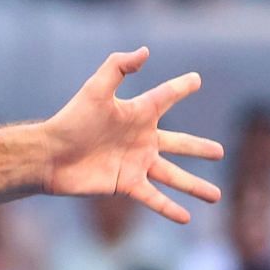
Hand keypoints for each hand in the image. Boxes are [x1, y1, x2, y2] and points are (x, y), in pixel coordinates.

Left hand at [42, 47, 224, 222]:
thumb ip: (118, 67)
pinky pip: (153, 198)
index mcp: (137, 115)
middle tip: (220, 152)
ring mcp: (136, 164)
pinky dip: (170, 208)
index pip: (166, 98)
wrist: (49, 155)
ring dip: (195, 186)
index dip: (180, 88)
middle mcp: (141, 140)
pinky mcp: (126, 184)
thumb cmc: (72, 120)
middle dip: (199, 148)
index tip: (196, 80)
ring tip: (216, 196)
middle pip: (179, 144)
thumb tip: (145, 51)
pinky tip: (186, 218)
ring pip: (173, 177)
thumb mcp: (96, 89)